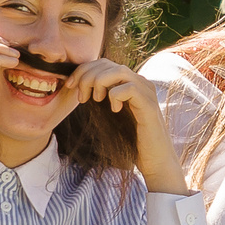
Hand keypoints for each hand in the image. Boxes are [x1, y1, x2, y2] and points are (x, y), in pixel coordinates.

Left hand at [66, 59, 185, 191]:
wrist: (154, 161)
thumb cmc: (131, 142)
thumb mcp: (110, 116)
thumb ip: (100, 99)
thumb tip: (76, 89)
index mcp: (129, 83)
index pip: (103, 63)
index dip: (83, 70)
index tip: (70, 85)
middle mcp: (140, 83)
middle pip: (108, 64)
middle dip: (87, 76)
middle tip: (81, 97)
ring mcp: (147, 92)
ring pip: (119, 71)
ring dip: (100, 83)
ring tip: (96, 100)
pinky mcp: (150, 105)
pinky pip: (129, 88)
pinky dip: (116, 96)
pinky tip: (115, 110)